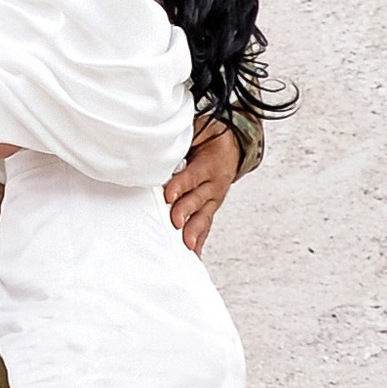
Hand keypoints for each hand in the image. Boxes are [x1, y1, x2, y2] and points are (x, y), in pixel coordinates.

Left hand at [165, 120, 238, 258]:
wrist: (232, 147)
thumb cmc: (207, 139)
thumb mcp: (197, 133)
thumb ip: (179, 141)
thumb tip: (154, 141)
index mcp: (209, 163)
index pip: (193, 175)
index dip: (181, 185)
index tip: (168, 196)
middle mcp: (214, 183)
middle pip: (198, 198)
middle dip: (186, 211)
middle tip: (174, 221)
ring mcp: (214, 197)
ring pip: (204, 215)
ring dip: (194, 230)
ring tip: (186, 245)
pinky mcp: (211, 208)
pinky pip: (206, 225)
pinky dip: (200, 240)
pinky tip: (194, 254)